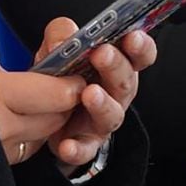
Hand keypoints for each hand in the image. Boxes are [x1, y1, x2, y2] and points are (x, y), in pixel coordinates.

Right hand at [0, 44, 83, 164]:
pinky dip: (29, 133)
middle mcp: (3, 127)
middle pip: (56, 117)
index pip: (55, 94)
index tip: (73, 72)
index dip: (70, 84)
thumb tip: (3, 71)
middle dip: (64, 101)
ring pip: (43, 135)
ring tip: (39, 100)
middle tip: (61, 83)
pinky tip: (16, 119)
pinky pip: (24, 147)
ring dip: (48, 118)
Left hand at [33, 17, 157, 172]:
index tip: (133, 36)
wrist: (44, 113)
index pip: (139, 54)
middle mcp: (116, 93)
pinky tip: (67, 144)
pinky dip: (77, 148)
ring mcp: (103, 120)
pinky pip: (85, 149)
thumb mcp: (59, 47)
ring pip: (112, 115)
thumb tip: (61, 42)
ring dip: (103, 104)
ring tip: (90, 93)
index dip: (141, 46)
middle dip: (116, 66)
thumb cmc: (61, 75)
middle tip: (102, 54)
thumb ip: (62, 35)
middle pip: (126, 81)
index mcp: (117, 65)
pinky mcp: (86, 144)